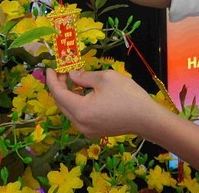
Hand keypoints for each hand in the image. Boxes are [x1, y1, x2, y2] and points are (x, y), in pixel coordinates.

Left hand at [46, 68, 160, 137]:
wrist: (147, 119)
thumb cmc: (127, 96)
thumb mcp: (105, 78)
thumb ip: (84, 76)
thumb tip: (72, 75)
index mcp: (80, 110)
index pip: (58, 94)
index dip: (52, 79)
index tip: (50, 67)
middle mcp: (79, 124)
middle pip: (61, 103)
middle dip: (59, 86)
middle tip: (63, 70)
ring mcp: (87, 130)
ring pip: (69, 110)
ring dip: (69, 94)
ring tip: (74, 78)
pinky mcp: (94, 131)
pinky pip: (79, 115)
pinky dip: (77, 102)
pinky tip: (84, 91)